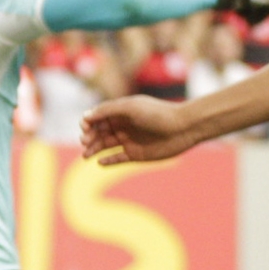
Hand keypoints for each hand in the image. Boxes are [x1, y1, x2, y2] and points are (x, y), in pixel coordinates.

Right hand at [79, 94, 197, 164]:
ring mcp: (129, 140)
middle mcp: (123, 126)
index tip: (85, 127)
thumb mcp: (129, 107)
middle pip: (98, 132)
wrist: (183, 128)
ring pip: (105, 145)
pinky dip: (107, 160)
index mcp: (120, 112)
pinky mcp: (136, 154)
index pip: (97, 117)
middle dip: (89, 136)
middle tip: (85, 141)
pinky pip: (117, 158)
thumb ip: (107, 111)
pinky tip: (99, 162)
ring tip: (85, 155)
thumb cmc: (157, 114)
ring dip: (93, 149)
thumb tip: (85, 116)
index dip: (88, 122)